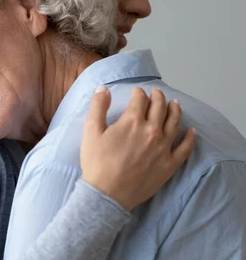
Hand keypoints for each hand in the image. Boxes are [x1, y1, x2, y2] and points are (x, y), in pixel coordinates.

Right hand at [81, 86, 196, 210]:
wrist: (107, 193)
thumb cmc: (96, 162)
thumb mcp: (90, 131)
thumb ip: (98, 106)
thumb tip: (103, 88)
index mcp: (133, 121)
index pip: (140, 99)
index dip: (138, 92)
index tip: (136, 92)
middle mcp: (152, 131)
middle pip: (159, 107)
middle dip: (158, 97)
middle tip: (156, 92)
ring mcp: (163, 147)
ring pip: (175, 123)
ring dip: (175, 110)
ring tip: (175, 104)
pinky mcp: (169, 164)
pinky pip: (185, 148)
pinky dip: (190, 138)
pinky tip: (192, 131)